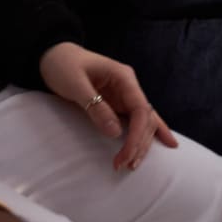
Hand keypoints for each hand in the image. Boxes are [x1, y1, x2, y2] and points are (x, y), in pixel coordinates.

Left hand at [38, 41, 177, 171]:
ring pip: (144, 121)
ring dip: (141, 143)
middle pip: (145, 118)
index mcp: (123, 76)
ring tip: (133, 164)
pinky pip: (137, 119)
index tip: (126, 156)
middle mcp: (129, 86)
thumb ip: (95, 106)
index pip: (140, 109)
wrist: (54, 55)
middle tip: (125, 166)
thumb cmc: (63, 66)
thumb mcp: (75, 84)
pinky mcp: (118, 103)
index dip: (136, 136)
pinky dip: (149, 132)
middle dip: (139, 143)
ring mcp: (125, 94)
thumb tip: (115, 132)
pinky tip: (167, 142)